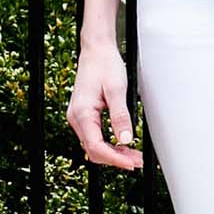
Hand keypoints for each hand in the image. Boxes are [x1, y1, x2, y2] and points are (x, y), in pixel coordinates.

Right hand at [67, 34, 145, 171]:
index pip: (96, 146)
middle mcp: (76, 117)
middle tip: (137, 161)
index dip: (114, 158)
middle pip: (93, 149)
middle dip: (116, 158)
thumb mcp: (117, 90)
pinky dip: (109, 144)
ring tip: (133, 156)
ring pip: (94, 145)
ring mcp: (78, 117)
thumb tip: (126, 140)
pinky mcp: (83, 115)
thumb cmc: (105, 65)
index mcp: (82, 112)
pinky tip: (123, 145)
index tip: (131, 163)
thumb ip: (120, 116)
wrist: (96, 50)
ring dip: (113, 152)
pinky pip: (94, 136)